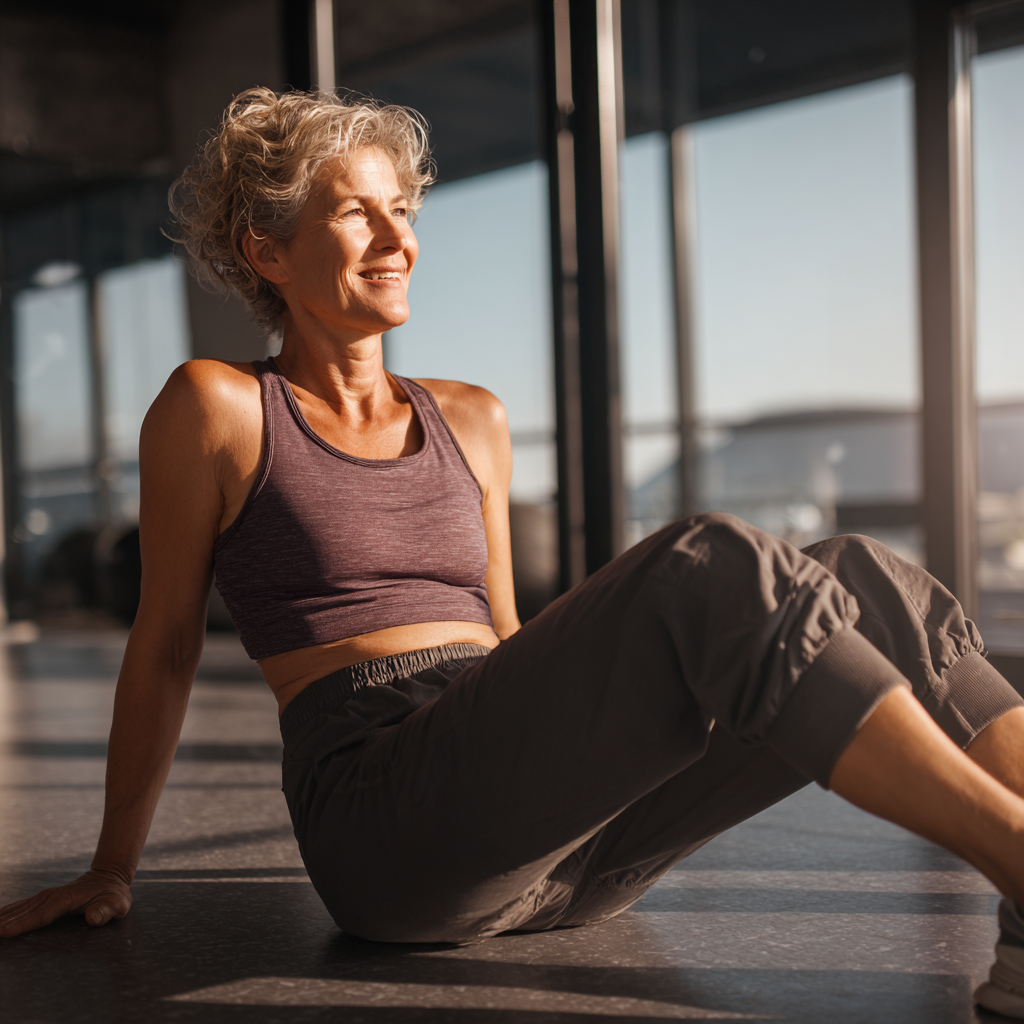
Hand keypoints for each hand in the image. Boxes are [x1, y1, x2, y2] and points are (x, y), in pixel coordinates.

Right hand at [0, 868, 131, 937]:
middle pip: (24, 912)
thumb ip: (106, 911)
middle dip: (4, 924)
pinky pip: (21, 907)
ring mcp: (46, 896)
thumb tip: (93, 918)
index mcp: (67, 899)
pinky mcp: (43, 899)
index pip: (41, 915)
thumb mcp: (117, 904)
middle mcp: (52, 896)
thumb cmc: (114, 895)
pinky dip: (7, 913)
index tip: (4, 933)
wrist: (110, 877)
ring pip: (19, 908)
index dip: (22, 924)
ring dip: (2, 918)